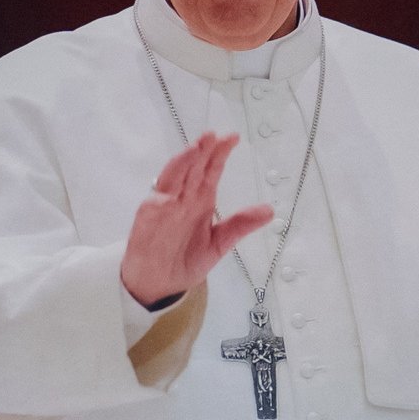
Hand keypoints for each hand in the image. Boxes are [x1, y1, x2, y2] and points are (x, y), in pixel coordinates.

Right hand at [117, 132, 273, 311]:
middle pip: (193, 167)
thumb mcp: (220, 243)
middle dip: (202, 151)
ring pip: (174, 177)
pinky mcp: (149, 218)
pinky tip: (173, 185)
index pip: (212, 170)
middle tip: (213, 135)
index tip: (233, 137)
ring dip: (183, 163)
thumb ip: (241, 225)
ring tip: (194, 149)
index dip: (221, 153)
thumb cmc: (186, 260)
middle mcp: (184, 197)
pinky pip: (156, 201)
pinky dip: (164, 191)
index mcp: (201, 199)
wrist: (161, 284)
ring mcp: (165, 205)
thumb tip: (270, 210)